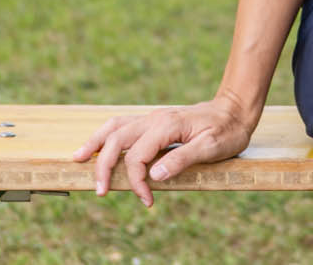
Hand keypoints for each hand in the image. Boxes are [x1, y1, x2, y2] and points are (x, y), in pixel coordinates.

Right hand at [70, 97, 255, 206]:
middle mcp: (154, 119)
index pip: (138, 156)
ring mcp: (152, 118)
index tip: (147, 201)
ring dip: (95, 143)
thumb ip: (182, 159)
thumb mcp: (211, 147)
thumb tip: (154, 175)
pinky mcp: (153, 121)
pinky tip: (99, 145)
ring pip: (115, 127)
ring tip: (78, 159)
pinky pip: (123, 125)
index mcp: (166, 126)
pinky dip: (106, 135)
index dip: (137, 181)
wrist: (234, 110)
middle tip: (99, 191)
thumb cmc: (226, 130)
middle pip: (116, 139)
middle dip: (103, 165)